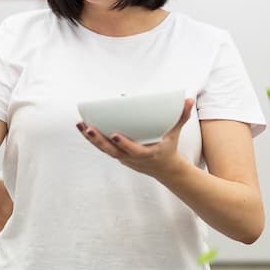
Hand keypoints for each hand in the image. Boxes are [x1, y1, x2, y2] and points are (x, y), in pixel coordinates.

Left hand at [77, 98, 194, 180]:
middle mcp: (131, 158)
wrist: (165, 170)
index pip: (133, 151)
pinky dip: (93, 140)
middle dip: (98, 140)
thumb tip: (188, 100)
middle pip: (111, 151)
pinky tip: (83, 127)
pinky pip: (103, 148)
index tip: (115, 134)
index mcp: (146, 154)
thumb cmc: (169, 148)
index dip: (124, 144)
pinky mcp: (118, 156)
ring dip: (90, 139)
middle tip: (88, 128)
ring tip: (80, 125)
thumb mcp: (175, 134)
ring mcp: (123, 159)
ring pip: (104, 150)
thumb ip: (181, 117)